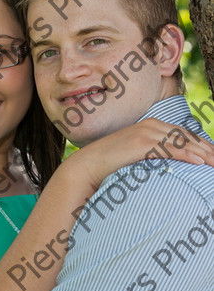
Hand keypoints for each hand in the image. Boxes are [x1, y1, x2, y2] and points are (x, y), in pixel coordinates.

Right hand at [64, 117, 213, 191]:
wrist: (88, 165)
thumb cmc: (111, 163)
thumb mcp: (135, 154)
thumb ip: (151, 153)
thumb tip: (166, 164)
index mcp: (151, 126)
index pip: (183, 134)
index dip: (201, 144)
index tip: (213, 155)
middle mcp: (150, 126)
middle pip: (186, 137)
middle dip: (206, 148)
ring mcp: (146, 134)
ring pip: (181, 142)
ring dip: (202, 152)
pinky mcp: (140, 145)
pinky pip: (169, 149)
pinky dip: (186, 155)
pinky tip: (199, 162)